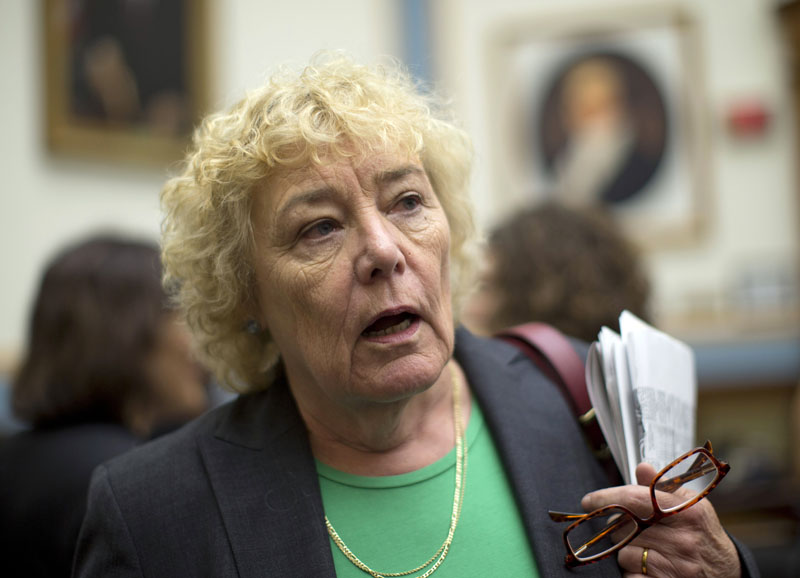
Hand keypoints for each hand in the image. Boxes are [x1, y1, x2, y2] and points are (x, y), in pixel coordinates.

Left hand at [581, 463, 741, 577]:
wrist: (727, 570)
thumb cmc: (701, 531)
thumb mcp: (689, 504)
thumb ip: (661, 487)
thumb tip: (642, 467)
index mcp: (686, 512)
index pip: (633, 499)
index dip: (605, 498)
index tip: (588, 501)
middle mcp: (683, 539)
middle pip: (623, 528)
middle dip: (619, 528)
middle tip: (633, 529)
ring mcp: (677, 566)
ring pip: (624, 554)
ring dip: (628, 551)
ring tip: (648, 549)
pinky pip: (630, 576)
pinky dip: (633, 572)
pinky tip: (647, 567)